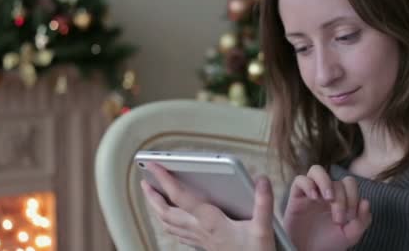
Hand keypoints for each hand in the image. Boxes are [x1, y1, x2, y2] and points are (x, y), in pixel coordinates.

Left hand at [140, 163, 275, 250]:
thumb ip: (263, 203)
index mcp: (211, 221)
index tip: (153, 166)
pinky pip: (178, 233)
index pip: (181, 196)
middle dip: (153, 196)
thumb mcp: (263, 229)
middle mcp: (200, 230)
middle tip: (144, 181)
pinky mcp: (202, 245)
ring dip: (157, 208)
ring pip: (168, 224)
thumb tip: (261, 180)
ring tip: (151, 196)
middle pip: (166, 212)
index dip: (165, 179)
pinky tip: (169, 219)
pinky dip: (168, 223)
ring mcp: (199, 239)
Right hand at [283, 165, 371, 250]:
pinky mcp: (296, 197)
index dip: (353, 196)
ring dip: (325, 182)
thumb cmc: (329, 243)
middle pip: (337, 180)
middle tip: (338, 219)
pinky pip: (299, 180)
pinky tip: (314, 198)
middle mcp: (325, 193)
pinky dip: (308, 185)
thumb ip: (362, 221)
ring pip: (316, 170)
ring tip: (328, 198)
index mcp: (340, 198)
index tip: (350, 217)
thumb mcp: (350, 235)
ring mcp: (310, 193)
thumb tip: (365, 201)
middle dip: (342, 199)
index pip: (349, 183)